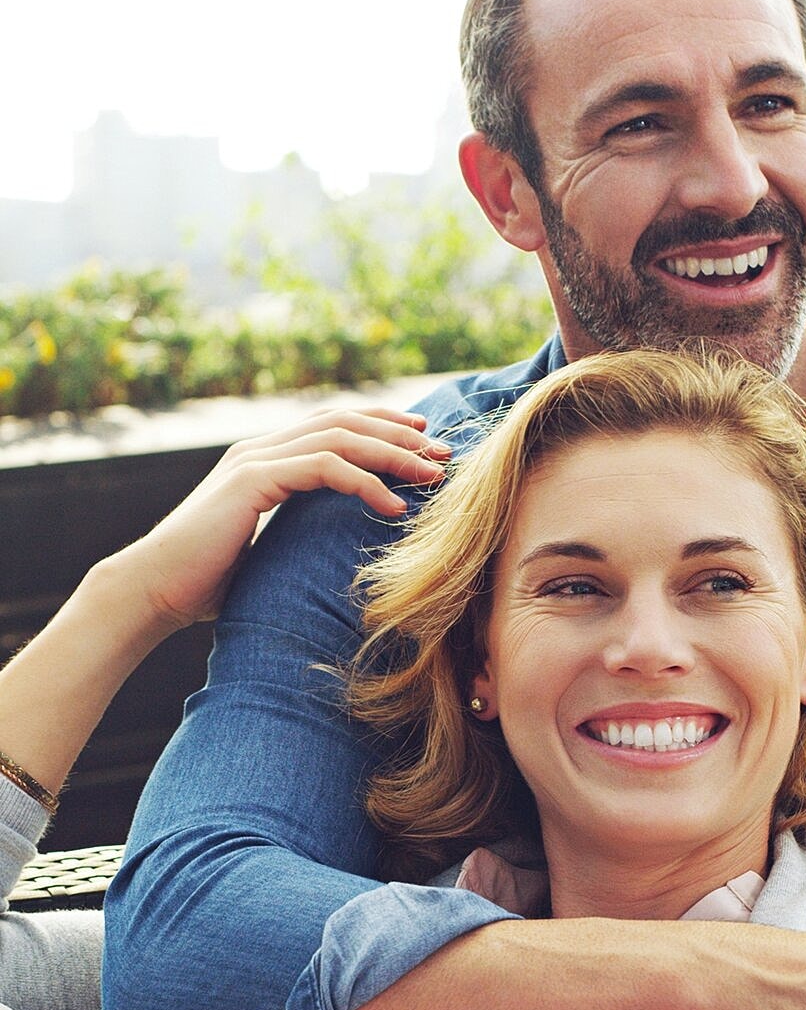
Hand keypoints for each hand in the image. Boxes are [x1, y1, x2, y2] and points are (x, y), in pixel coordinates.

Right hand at [120, 405, 450, 629]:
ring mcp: (256, 459)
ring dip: (394, 454)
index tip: (427, 443)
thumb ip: (298, 534)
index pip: (336, 424)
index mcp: (267, 457)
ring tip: (434, 476)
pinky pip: (325, 468)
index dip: (385, 427)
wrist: (155, 589)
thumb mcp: (268, 549)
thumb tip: (336, 552)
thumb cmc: (209, 582)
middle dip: (401, 434)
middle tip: (445, 453)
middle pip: (347, 420)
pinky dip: (367, 484)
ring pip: (341, 437)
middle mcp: (262, 447)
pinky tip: (397, 506)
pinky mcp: (254, 480)